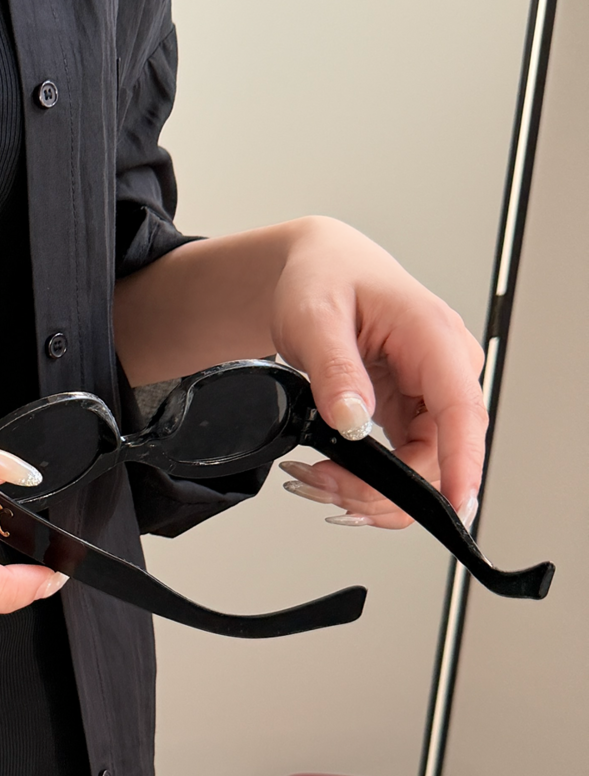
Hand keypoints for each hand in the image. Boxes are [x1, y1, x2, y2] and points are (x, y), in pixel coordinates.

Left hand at [268, 216, 485, 529]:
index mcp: (434, 337)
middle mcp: (445, 369)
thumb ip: (335, 370)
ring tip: (313, 480)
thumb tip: (353, 421)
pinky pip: (404, 463)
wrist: (318, 268)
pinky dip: (367, 480)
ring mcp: (432, 394)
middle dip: (380, 488)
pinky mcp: (413, 411)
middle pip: (437, 456)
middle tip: (320, 485)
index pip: (462, 412)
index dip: (462, 465)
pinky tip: (330, 476)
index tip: (454, 507)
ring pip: (420, 470)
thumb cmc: (324, 277)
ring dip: (369, 490)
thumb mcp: (315, 317)